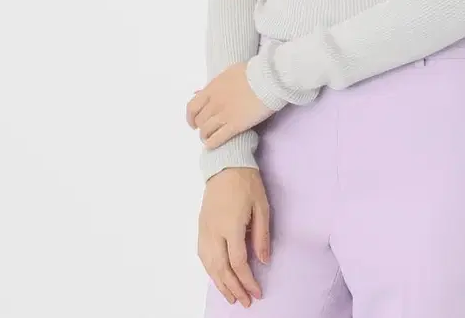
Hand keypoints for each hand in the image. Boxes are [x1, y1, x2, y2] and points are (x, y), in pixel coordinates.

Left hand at [186, 62, 275, 148]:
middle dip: (201, 126)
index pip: (192, 106)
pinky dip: (212, 143)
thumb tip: (204, 90)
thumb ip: (217, 83)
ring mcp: (224, 115)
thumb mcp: (230, 72)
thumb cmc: (254, 71)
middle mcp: (214, 102)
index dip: (191, 117)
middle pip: (200, 120)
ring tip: (209, 138)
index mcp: (212, 88)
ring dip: (205, 136)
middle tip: (207, 129)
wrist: (268, 79)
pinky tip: (213, 144)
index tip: (193, 122)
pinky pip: (217, 139)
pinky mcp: (235, 126)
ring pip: (205, 131)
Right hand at [198, 167, 270, 308]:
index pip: (238, 263)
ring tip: (231, 296)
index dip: (248, 281)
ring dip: (220, 283)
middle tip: (245, 301)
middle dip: (233, 288)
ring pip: (209, 265)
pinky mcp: (201, 227)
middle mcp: (214, 232)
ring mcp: (204, 230)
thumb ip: (261, 235)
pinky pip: (202, 255)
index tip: (257, 292)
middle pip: (221, 269)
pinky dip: (210, 271)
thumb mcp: (261, 206)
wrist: (225, 164)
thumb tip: (263, 260)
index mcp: (231, 227)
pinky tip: (217, 276)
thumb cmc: (246, 182)